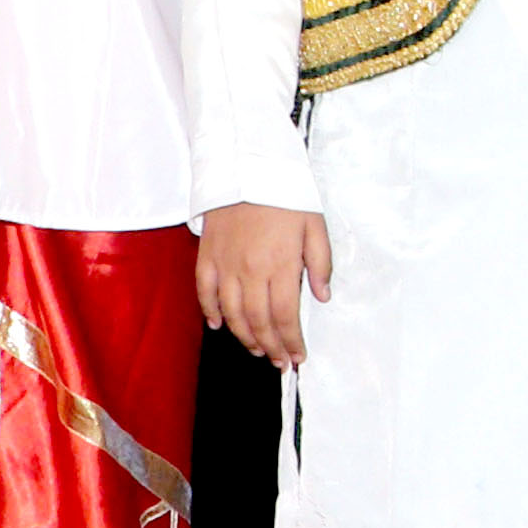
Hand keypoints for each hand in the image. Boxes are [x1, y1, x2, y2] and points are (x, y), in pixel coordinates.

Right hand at [200, 201, 329, 366]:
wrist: (246, 166)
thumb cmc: (285, 194)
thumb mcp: (315, 225)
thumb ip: (321, 264)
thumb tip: (322, 296)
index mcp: (280, 265)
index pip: (285, 316)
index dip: (291, 341)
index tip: (297, 356)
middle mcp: (250, 271)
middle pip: (258, 322)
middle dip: (270, 347)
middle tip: (279, 361)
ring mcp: (225, 265)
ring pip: (232, 313)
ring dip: (244, 336)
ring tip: (257, 349)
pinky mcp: (207, 256)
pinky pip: (205, 292)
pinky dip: (211, 312)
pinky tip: (219, 325)